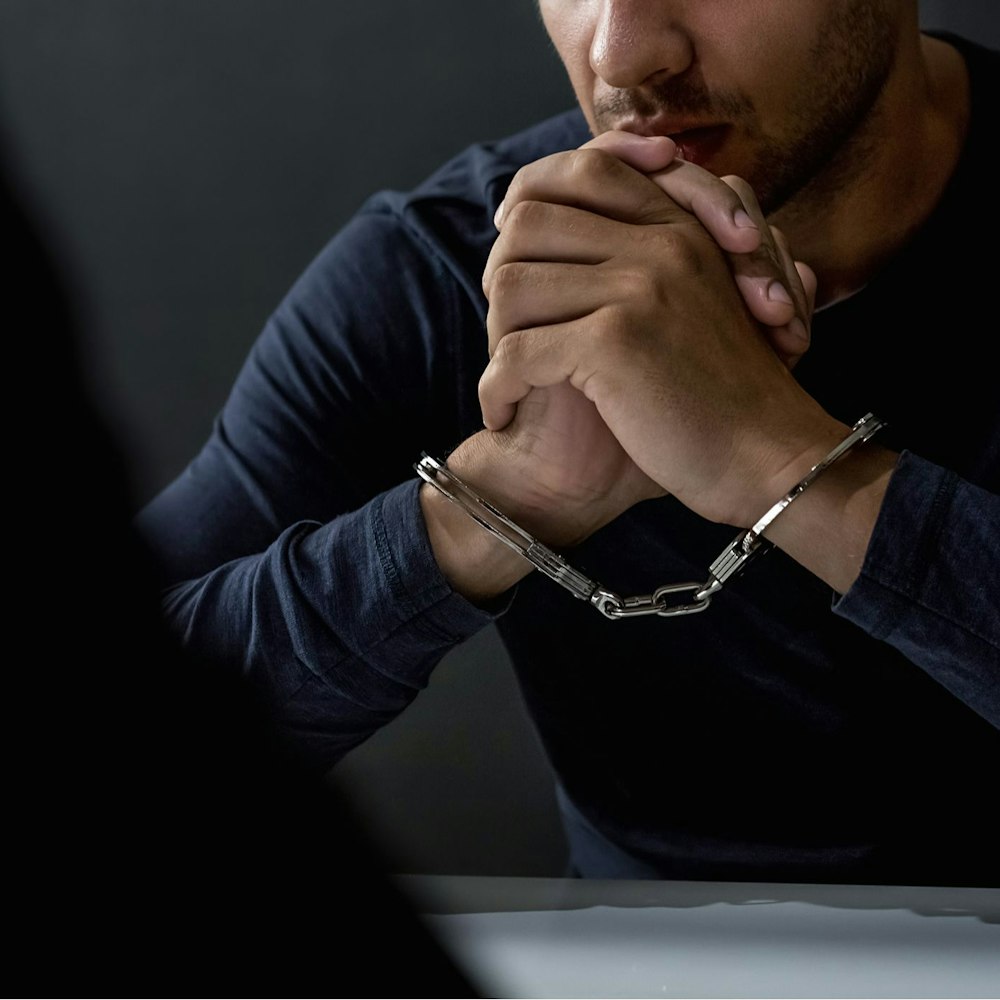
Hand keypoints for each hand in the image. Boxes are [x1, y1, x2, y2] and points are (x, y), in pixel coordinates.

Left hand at [479, 139, 841, 528]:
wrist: (771, 460)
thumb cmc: (730, 396)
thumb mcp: (710, 305)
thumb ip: (666, 259)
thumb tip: (611, 233)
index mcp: (682, 228)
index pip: (587, 169)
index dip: (532, 200)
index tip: (513, 249)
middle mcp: (662, 243)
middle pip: (529, 221)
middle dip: (500, 276)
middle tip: (504, 328)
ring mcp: (640, 287)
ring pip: (511, 283)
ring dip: (495, 337)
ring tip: (506, 378)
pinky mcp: (617, 340)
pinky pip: (517, 351)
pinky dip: (496, 389)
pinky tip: (502, 414)